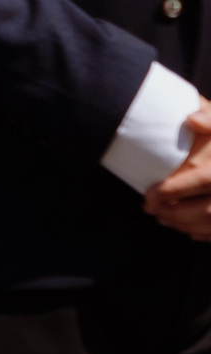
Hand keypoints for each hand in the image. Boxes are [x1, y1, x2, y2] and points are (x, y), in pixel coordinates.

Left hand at [143, 101, 210, 238]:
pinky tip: (187, 229)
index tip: (149, 192)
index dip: (175, 189)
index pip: (205, 180)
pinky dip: (204, 234)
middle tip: (149, 207)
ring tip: (162, 217)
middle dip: (174, 212)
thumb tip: (191, 119)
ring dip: (184, 225)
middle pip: (207, 210)